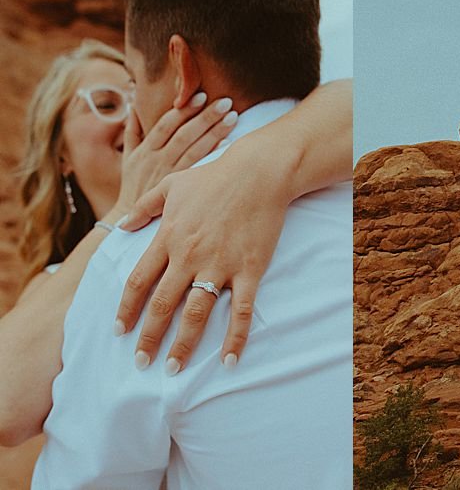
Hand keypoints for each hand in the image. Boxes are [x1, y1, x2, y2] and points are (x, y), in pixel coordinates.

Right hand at [108, 93, 236, 220]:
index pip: (166, 124)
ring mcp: (170, 174)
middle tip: (226, 101)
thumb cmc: (133, 184)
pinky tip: (228, 143)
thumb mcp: (127, 157)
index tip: (201, 95)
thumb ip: (132, 131)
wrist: (131, 218)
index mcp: (146, 150)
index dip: (183, 110)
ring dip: (215, 132)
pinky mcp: (180, 187)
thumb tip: (132, 104)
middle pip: (184, 134)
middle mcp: (158, 160)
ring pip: (194, 149)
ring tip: (233, 116)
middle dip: (205, 116)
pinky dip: (213, 154)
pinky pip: (198, 168)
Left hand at [113, 125, 298, 372]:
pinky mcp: (249, 270)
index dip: (127, 309)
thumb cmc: (215, 176)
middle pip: (163, 305)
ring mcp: (220, 265)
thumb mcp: (171, 184)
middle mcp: (189, 257)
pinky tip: (228, 360)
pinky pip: (241, 310)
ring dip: (183, 344)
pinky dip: (235, 338)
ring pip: (196, 313)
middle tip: (142, 362)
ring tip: (174, 368)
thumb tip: (123, 226)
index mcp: (169, 238)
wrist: (259, 172)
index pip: (140, 282)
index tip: (119, 330)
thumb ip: (144, 207)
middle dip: (149, 337)